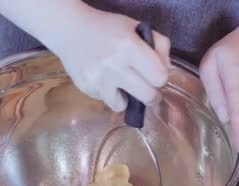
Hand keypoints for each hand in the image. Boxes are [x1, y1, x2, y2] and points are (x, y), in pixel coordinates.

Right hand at [45, 9, 170, 111]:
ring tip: (123, 85)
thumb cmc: (108, 28)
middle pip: (147, 96)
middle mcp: (114, 65)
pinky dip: (110, 95)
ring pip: (124, 106)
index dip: (161, 77)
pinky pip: (107, 101)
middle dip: (151, 95)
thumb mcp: (137, 27)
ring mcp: (98, 79)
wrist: (70, 30)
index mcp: (129, 46)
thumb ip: (160, 45)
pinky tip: (105, 80)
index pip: (160, 76)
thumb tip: (168, 70)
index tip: (155, 75)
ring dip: (127, 98)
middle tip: (147, 90)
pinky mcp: (86, 88)